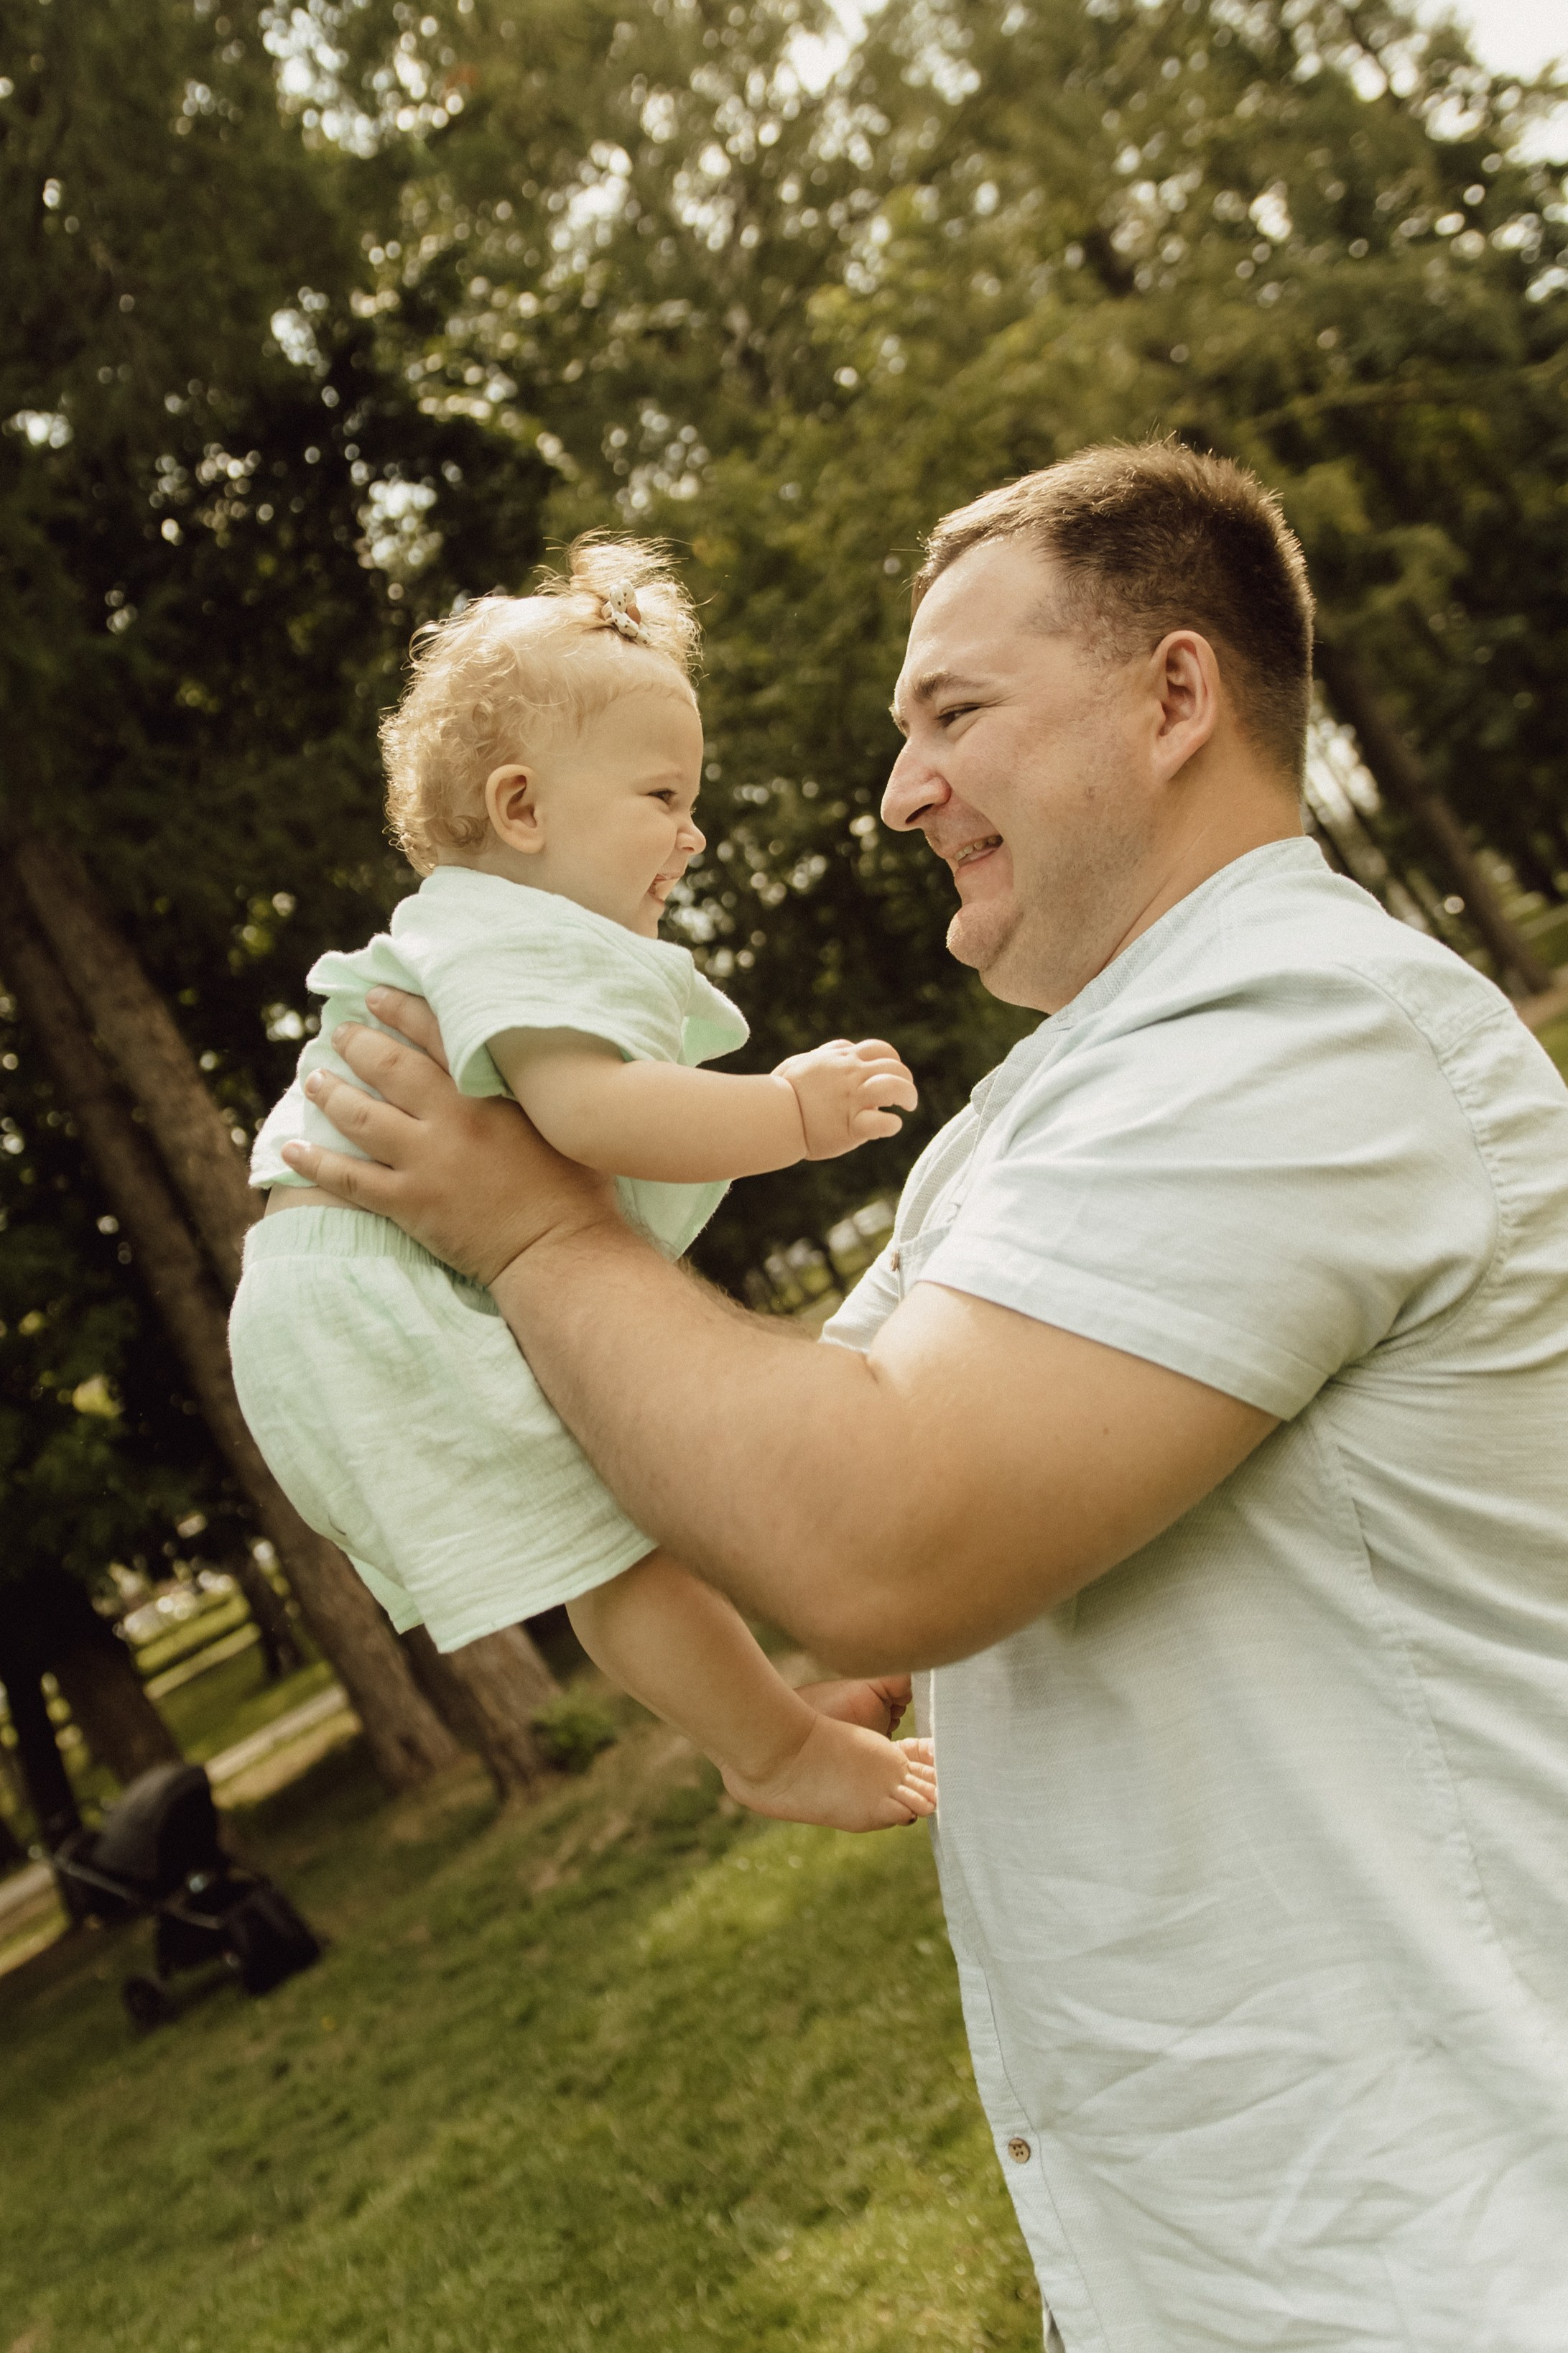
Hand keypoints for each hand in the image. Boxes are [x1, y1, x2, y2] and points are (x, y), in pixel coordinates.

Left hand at [278, 988, 617, 1284]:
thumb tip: (523, 1061)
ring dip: (331, 1094)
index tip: (375, 996)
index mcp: (489, 1092)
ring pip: (362, 1116)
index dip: (399, 1010)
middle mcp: (452, 1119)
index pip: (436, 1034)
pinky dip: (317, 1162)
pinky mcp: (410, 1204)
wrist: (561, 1250)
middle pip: (389, 1067)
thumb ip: (532, 1089)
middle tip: (338, 1033)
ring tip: (314, 1080)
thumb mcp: (560, 1121)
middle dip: (357, 1045)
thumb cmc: (577, 1188)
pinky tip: (291, 1149)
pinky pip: (350, 1178)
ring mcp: (426, 1162)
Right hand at [772, 1038, 916, 1160]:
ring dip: (908, 1095)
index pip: (880, 1049)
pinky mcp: (852, 1126)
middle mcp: (851, 1075)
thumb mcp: (802, 1061)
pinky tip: (890, 1126)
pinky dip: (892, 1125)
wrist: (770, 1115)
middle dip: (906, 1080)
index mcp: (841, 1060)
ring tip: (907, 1106)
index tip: (891, 1074)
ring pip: (894, 1087)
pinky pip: (883, 1123)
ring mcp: (853, 1099)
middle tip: (906, 1097)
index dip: (892, 1060)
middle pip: (894, 1067)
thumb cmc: (782, 1092)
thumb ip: (827, 1053)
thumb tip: (846, 1049)